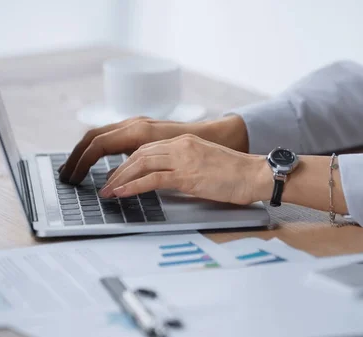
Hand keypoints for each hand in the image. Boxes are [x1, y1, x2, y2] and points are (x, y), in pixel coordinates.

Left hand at [99, 134, 272, 204]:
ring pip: (141, 164)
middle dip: (119, 170)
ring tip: (108, 191)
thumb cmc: (237, 174)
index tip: (117, 173)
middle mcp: (181, 145)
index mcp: (185, 141)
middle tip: (106, 184)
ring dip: (120, 178)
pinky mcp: (187, 175)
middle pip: (140, 154)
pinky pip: (152, 179)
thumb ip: (186, 166)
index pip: (148, 148)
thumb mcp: (206, 163)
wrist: (256, 174)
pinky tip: (121, 193)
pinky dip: (132, 186)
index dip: (129, 161)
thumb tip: (169, 180)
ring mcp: (184, 159)